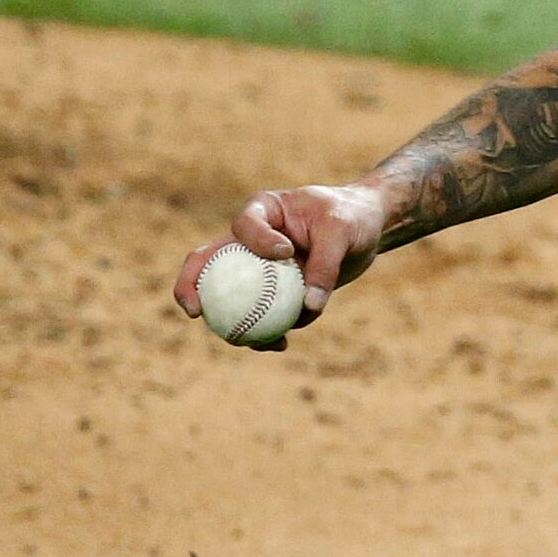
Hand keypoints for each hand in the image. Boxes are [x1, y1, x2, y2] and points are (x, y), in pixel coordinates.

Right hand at [171, 182, 389, 348]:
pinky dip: (267, 330)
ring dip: (231, 320)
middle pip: (208, 261)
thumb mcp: (341, 232)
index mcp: (261, 212)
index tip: (285, 253)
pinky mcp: (273, 290)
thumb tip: (308, 307)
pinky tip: (279, 344)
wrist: (366, 229)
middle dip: (191, 286)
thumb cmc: (351, 217)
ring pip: (230, 294)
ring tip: (246, 341)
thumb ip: (325, 265)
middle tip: (195, 311)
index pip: (244, 225)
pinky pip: (262, 312)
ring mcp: (257, 266)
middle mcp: (250, 239)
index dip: (256, 241)